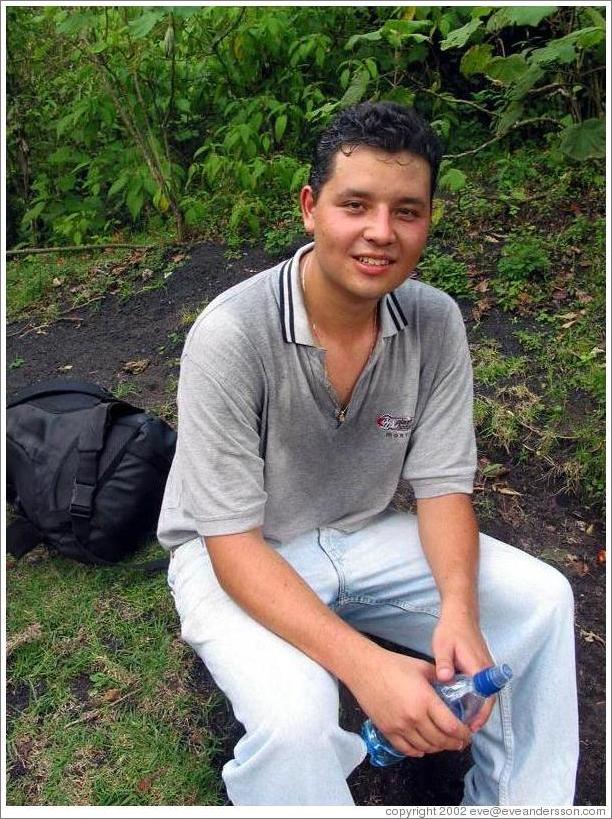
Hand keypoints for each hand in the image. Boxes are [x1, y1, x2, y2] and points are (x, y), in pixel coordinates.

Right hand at [350, 648, 471, 757]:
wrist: (364, 669)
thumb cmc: (393, 664)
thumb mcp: (422, 667)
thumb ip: (440, 679)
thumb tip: (455, 686)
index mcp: (425, 700)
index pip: (450, 726)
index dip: (463, 733)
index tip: (468, 734)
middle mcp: (413, 717)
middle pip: (440, 740)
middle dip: (454, 743)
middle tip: (460, 741)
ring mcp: (399, 727)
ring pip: (425, 748)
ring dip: (437, 748)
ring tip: (443, 743)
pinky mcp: (387, 731)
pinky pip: (407, 750)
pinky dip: (418, 751)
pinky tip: (424, 747)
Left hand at [432, 605, 495, 732]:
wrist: (460, 614)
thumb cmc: (451, 630)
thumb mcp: (442, 645)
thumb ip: (444, 662)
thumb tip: (444, 679)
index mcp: (478, 667)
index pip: (485, 697)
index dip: (480, 715)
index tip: (471, 727)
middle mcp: (486, 670)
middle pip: (488, 700)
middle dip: (479, 717)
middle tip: (464, 731)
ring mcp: (486, 668)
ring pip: (486, 695)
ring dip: (478, 709)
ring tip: (463, 722)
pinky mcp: (482, 667)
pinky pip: (483, 688)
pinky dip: (476, 699)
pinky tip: (463, 705)